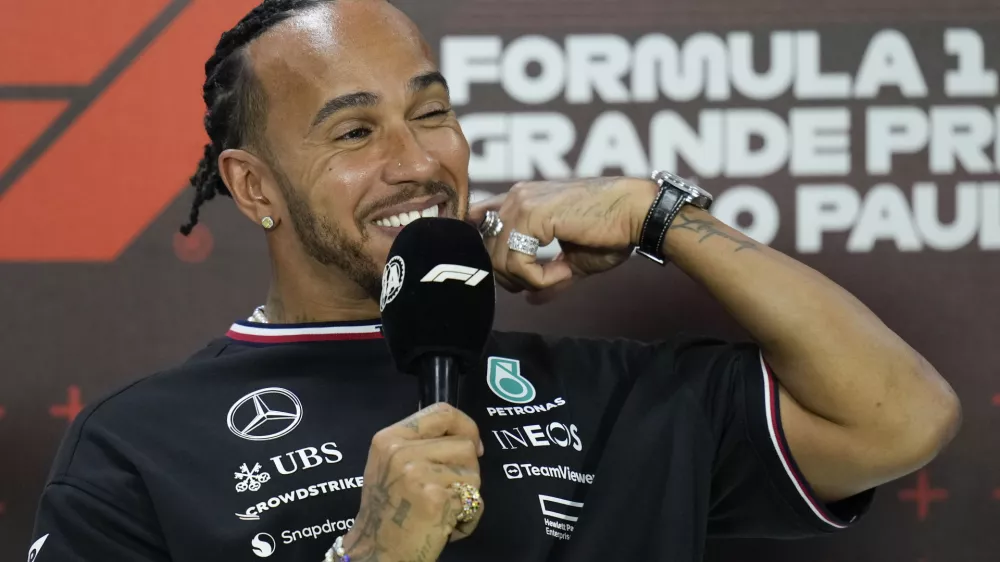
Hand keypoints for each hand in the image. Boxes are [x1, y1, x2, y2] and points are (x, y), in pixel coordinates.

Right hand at [342, 403, 484, 560]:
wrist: (376, 553)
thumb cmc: (388, 512)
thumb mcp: (391, 466)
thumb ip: (421, 445)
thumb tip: (470, 439)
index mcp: (390, 438)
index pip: (442, 412)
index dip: (466, 426)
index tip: (473, 446)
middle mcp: (400, 452)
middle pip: (464, 445)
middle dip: (467, 471)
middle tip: (448, 493)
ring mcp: (417, 474)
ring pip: (473, 473)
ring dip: (467, 496)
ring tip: (444, 510)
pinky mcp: (435, 499)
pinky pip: (474, 500)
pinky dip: (468, 517)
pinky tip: (446, 526)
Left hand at [467, 177, 657, 302]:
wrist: (636, 213)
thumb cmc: (611, 232)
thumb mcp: (572, 261)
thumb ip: (546, 277)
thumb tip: (529, 299)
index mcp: (522, 200)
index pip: (479, 223)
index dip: (486, 251)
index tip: (511, 274)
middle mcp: (515, 197)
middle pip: (486, 252)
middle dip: (513, 277)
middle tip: (548, 282)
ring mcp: (520, 204)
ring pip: (500, 262)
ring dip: (531, 280)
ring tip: (562, 276)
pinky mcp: (531, 215)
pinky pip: (518, 264)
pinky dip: (541, 279)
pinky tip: (563, 272)